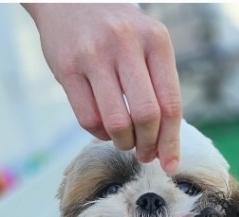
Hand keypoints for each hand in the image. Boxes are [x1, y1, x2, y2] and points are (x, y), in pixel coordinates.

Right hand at [25, 3, 181, 172]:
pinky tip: (103, 127)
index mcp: (155, 40)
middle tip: (144, 154)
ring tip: (124, 141)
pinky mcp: (67, 67)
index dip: (171, 141)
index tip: (170, 163)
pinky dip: (99, 133)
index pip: (170, 103)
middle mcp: (126, 44)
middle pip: (146, 116)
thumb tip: (166, 144)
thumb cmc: (117, 31)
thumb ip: (158, 85)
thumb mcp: (146, 43)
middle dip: (147, 146)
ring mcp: (94, 54)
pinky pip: (88, 119)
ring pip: (116, 122)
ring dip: (123, 143)